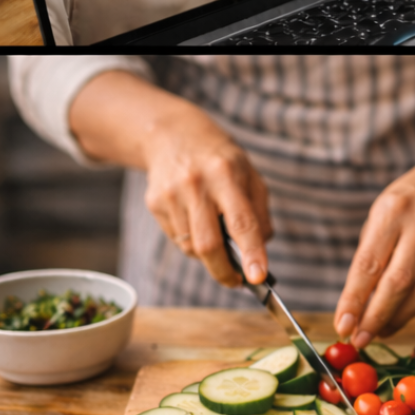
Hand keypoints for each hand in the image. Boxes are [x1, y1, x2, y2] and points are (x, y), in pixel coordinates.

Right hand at [141, 105, 272, 288]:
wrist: (171, 134)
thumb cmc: (220, 159)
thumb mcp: (249, 174)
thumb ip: (260, 212)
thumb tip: (261, 250)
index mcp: (226, 174)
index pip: (242, 222)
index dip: (251, 253)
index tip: (258, 278)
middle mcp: (196, 184)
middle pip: (209, 245)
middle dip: (224, 271)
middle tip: (237, 281)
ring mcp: (171, 194)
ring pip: (192, 247)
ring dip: (208, 254)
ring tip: (215, 232)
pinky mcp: (154, 203)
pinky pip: (177, 239)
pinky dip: (192, 241)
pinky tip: (195, 219)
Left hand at [333, 155, 414, 345]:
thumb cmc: (408, 203)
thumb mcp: (381, 215)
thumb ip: (370, 257)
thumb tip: (357, 308)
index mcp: (393, 210)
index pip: (369, 264)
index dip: (354, 300)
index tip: (342, 326)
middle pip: (398, 283)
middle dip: (376, 317)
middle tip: (360, 340)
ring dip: (398, 319)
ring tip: (379, 332)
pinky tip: (403, 314)